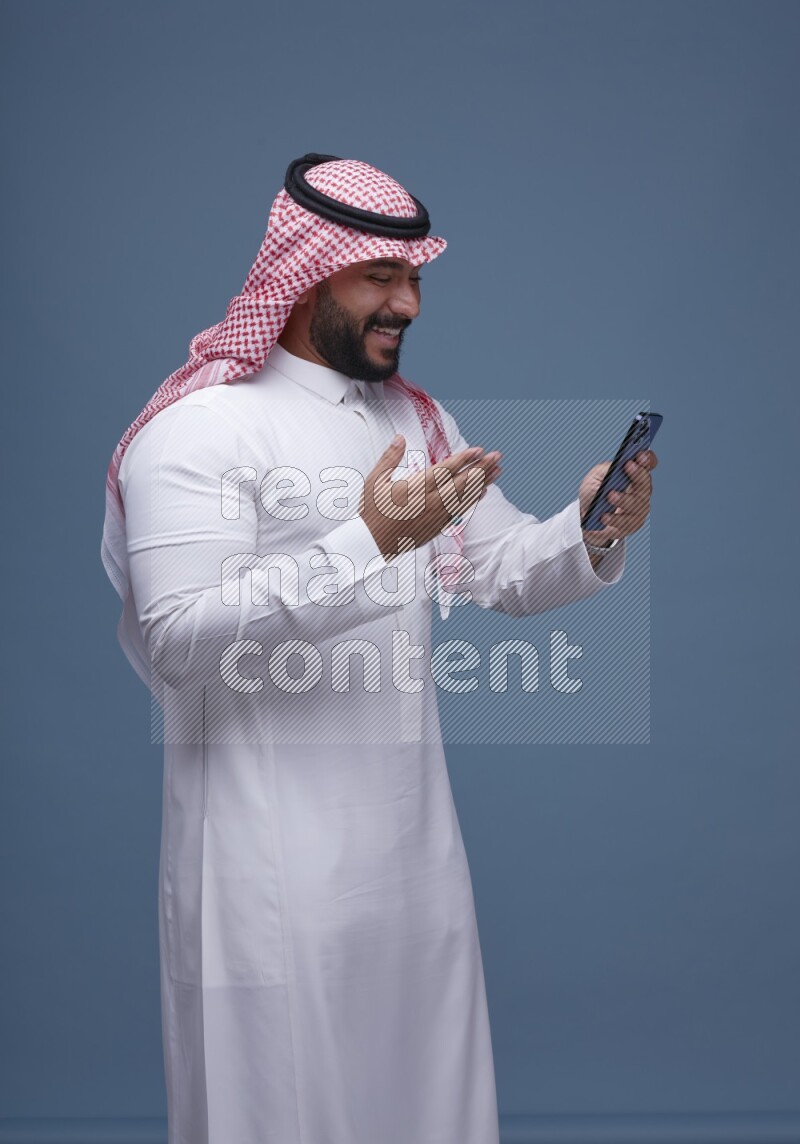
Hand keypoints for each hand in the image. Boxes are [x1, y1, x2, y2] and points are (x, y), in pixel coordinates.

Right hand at [360, 435, 501, 558]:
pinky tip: (483, 492)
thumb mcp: (375, 480)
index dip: (465, 458)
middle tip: (497, 456)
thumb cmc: (372, 511)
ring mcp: (436, 515)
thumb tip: (400, 438)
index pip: (446, 469)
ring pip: (465, 496)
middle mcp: (430, 501)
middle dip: (482, 467)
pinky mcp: (437, 526)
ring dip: (483, 482)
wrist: (372, 543)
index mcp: (416, 487)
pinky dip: (473, 500)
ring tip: (497, 471)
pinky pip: (461, 511)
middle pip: (462, 481)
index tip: (479, 450)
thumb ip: (389, 458)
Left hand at [579, 450, 657, 545]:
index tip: (641, 454)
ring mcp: (639, 507)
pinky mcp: (632, 524)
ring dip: (623, 499)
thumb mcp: (595, 476)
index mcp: (634, 473)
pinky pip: (626, 522)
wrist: (588, 516)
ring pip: (636, 504)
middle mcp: (641, 489)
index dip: (647, 459)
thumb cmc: (594, 492)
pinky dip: (614, 519)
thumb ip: (605, 470)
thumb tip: (614, 469)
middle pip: (645, 482)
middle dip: (638, 473)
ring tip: (610, 495)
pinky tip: (604, 516)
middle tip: (628, 465)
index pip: (648, 463)